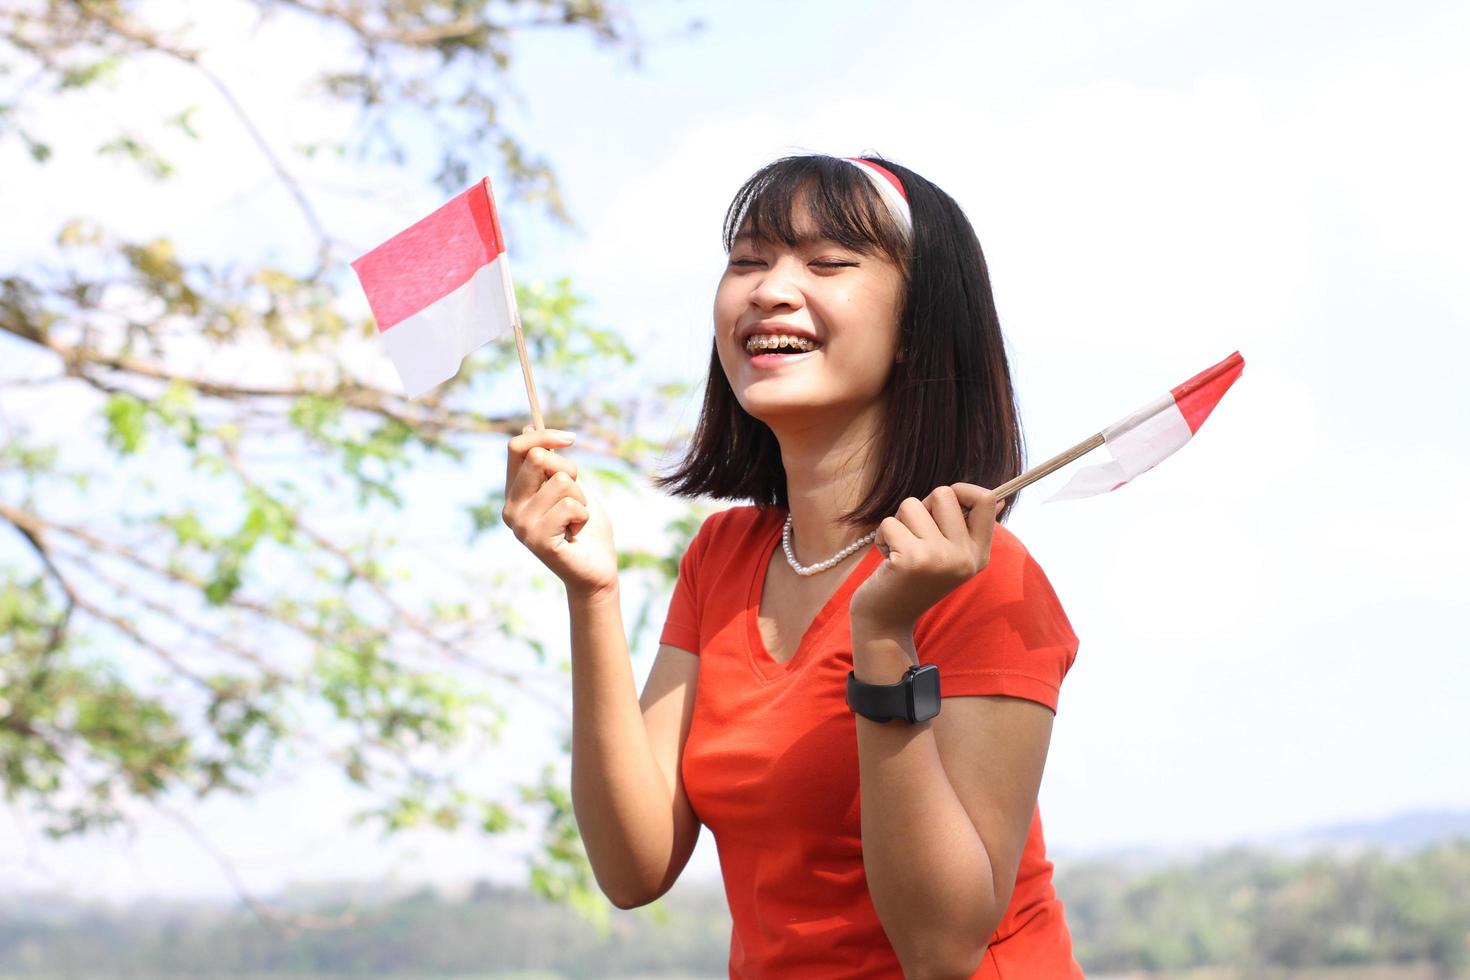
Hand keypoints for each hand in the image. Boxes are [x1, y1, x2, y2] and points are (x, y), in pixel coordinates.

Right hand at [501, 424, 618, 600]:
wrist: (597, 570)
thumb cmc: (586, 528)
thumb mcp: (571, 487)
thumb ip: (552, 464)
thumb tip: (529, 428)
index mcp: (515, 492)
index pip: (516, 448)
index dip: (544, 436)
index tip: (572, 438)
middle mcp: (511, 508)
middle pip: (538, 457)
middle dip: (569, 469)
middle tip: (576, 496)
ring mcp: (521, 525)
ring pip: (561, 481)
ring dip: (581, 498)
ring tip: (576, 520)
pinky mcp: (537, 540)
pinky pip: (570, 506)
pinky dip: (583, 517)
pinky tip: (576, 534)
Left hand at [849, 483, 1004, 632]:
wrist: (887, 622)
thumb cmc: (914, 582)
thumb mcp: (949, 558)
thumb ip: (968, 528)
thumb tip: (996, 499)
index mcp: (978, 554)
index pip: (985, 500)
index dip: (962, 490)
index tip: (941, 505)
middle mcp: (964, 557)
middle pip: (944, 494)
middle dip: (921, 507)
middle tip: (914, 535)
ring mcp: (939, 558)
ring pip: (912, 505)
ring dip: (898, 523)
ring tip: (899, 549)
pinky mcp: (911, 559)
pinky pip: (889, 523)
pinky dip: (882, 537)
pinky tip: (887, 559)